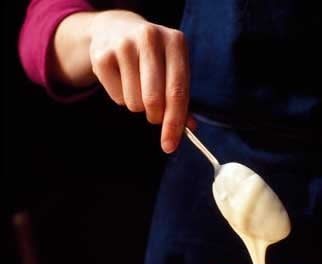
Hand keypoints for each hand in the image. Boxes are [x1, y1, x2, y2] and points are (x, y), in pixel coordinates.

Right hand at [89, 10, 191, 151]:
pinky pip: (117, 98)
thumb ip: (182, 100)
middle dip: (155, 117)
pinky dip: (122, 98)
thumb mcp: (173, 71)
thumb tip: (189, 129)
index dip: (174, 123)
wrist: (117, 29)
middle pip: (154, 100)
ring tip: (138, 87)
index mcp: (175, 42)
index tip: (170, 146)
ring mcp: (123, 44)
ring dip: (138, 106)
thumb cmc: (154, 59)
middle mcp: (150, 38)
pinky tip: (123, 79)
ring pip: (134, 103)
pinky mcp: (102, 55)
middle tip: (154, 113)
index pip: (177, 92)